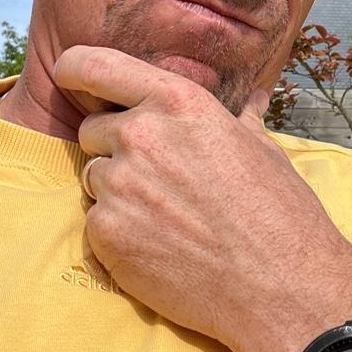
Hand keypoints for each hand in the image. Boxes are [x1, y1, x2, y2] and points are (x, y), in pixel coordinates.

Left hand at [54, 45, 351, 351]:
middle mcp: (141, 135)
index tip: (71, 77)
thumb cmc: (279, 212)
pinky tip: (161, 245)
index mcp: (178, 102)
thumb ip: (238, 116)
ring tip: (168, 216)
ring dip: (119, 192)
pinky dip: (119, 232)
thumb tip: (252, 96)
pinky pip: (96, 221)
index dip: (75, 70)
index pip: (94, 65)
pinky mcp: (107, 234)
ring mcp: (119, 186)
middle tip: (159, 178)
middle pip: (92, 130)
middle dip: (115, 148)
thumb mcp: (262, 148)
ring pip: (94, 177)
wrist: (280, 287)